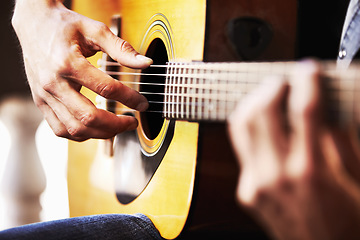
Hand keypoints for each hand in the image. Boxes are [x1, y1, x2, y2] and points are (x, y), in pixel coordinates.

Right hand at [12, 0, 152, 140]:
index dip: (130, 99)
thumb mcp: (95, 31)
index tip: (142, 103)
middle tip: (132, 122)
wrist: (33, 24)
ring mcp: (45, 96)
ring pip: (74, 129)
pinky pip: (60, 129)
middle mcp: (54, 83)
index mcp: (68, 63)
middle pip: (88, 117)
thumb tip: (146, 63)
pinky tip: (95, 128)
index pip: (106, 89)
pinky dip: (80, 134)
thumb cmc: (64, 26)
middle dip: (116, 125)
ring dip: (100, 134)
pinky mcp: (41, 102)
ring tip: (117, 127)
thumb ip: (121, 49)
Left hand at [228, 61, 359, 238]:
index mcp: (311, 172)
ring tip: (268, 95)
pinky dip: (251, 130)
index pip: (304, 111)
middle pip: (260, 113)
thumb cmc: (347, 225)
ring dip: (253, 104)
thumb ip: (342, 142)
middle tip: (282, 80)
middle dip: (270, 88)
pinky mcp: (246, 192)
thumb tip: (331, 109)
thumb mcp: (358, 181)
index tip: (308, 69)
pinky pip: (243, 150)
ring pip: (241, 128)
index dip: (306, 83)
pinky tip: (264, 125)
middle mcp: (277, 176)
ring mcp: (256, 185)